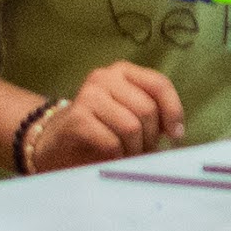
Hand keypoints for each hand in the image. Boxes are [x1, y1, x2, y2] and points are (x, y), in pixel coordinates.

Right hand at [23, 66, 188, 169]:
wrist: (52, 143)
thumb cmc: (98, 130)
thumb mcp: (129, 115)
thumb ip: (152, 115)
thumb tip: (178, 133)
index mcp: (123, 71)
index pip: (159, 84)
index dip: (173, 111)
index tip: (176, 135)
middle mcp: (105, 77)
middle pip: (147, 109)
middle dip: (151, 138)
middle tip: (143, 152)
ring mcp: (88, 96)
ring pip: (131, 126)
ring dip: (134, 150)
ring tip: (127, 156)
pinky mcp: (76, 118)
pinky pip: (112, 141)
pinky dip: (118, 156)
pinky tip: (111, 159)